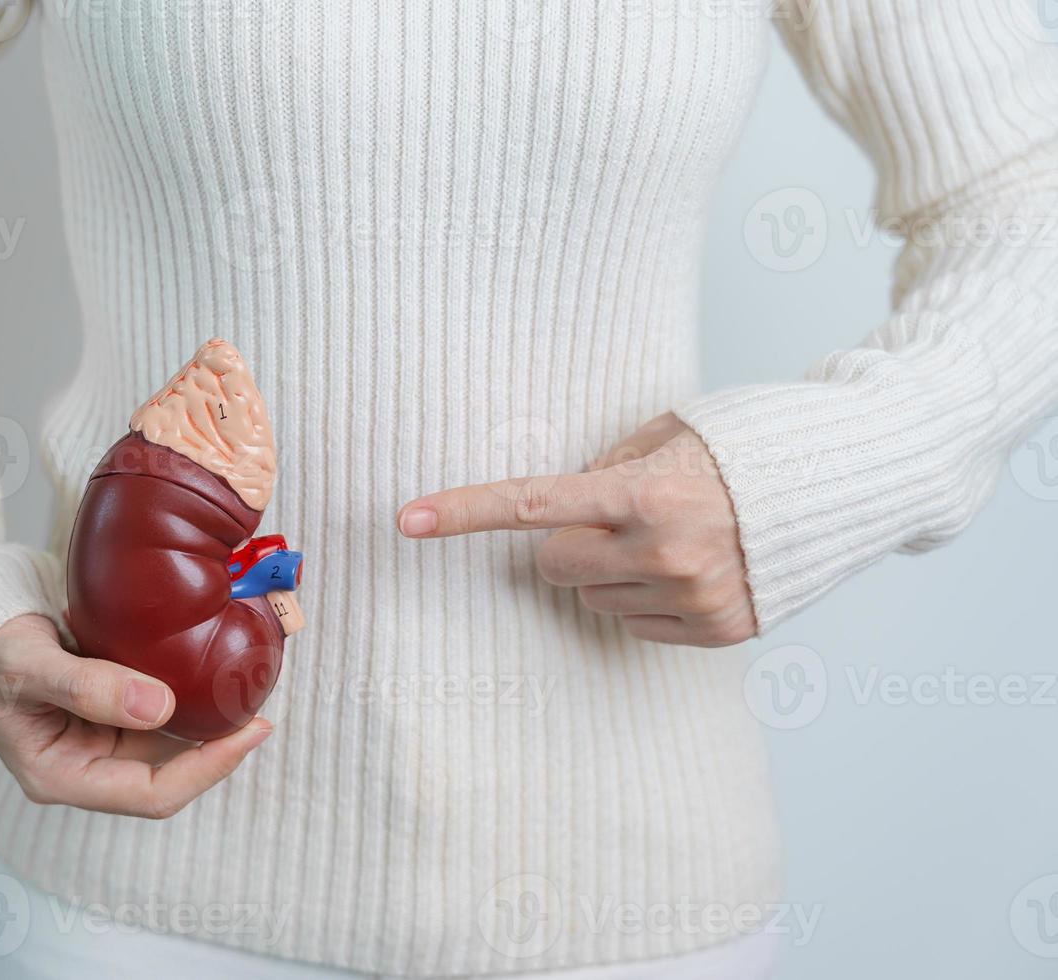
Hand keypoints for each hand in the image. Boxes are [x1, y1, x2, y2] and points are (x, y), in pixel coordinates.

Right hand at [0, 614, 272, 817]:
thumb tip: (160, 707)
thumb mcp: (29, 664)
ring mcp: (97, 744)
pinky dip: (187, 699)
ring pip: (167, 746)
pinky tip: (210, 674)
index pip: (152, 795)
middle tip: (260, 708)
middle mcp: (84, 769)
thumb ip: (89, 686)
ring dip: (206, 723)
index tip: (250, 731)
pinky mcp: (108, 717)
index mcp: (60, 777)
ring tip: (243, 691)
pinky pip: (158, 717)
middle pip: (168, 775)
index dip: (207, 768)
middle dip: (217, 748)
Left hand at [396, 413, 756, 646]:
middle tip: (615, 519)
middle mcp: (664, 552)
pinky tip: (691, 570)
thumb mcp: (671, 431)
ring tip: (670, 539)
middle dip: (568, 543)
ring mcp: (692, 597)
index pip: (532, 505)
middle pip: (553, 565)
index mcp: (644, 492)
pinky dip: (648, 600)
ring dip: (612, 571)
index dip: (465, 511)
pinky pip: (635, 625)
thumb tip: (564, 506)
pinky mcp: (718, 631)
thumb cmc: (748, 444)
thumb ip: (608, 466)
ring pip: (592, 598)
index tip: (408, 519)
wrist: (847, 482)